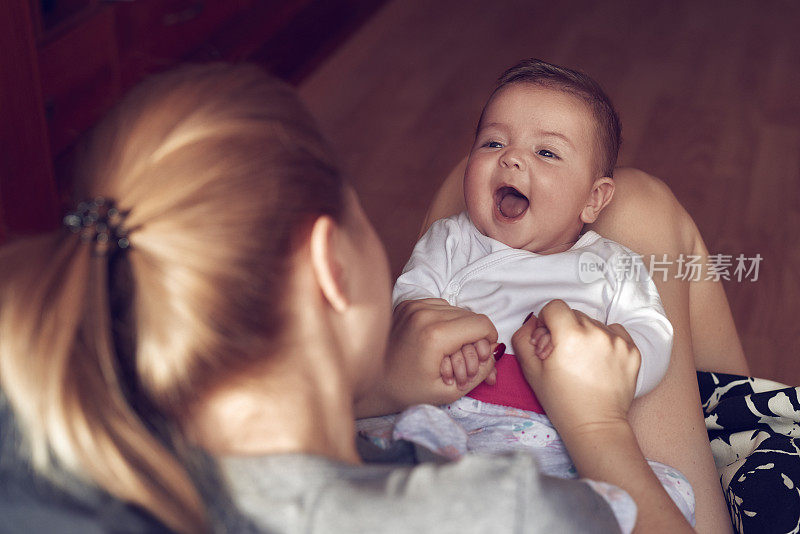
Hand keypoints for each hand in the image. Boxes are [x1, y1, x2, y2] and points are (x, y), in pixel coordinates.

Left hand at [356, 298, 498, 416]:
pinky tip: (436, 342)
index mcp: (435, 334)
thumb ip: (480, 371)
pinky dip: (445, 321)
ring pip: (456, 309)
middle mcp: (424, 313)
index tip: (485, 356)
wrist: (372, 382)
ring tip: (449, 353)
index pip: (481, 324)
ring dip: (460, 329)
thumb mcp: (450, 391)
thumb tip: (494, 352)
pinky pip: (440, 307)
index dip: (490, 340)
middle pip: (470, 316)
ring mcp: (413, 305)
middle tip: (466, 363)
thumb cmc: (408, 391)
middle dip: (474, 339)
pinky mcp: (406, 304)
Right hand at [512, 299, 640, 436]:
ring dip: (585, 335)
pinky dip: (605, 340)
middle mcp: (597, 333)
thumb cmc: (561, 401)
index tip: (548, 341)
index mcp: (571, 336)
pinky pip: (614, 331)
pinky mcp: (633, 350)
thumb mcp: (531, 371)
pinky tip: (599, 360)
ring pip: (594, 323)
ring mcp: (618, 341)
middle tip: (563, 355)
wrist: (595, 425)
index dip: (547, 322)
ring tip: (583, 361)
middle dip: (565, 329)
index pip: (555, 306)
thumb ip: (523, 339)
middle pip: (574, 314)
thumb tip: (532, 322)